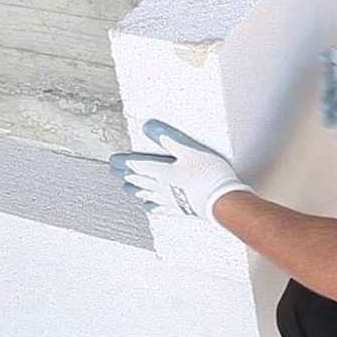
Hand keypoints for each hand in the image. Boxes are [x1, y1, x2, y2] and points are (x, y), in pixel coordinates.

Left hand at [109, 120, 251, 231]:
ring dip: (135, 189)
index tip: (113, 160)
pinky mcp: (181, 209)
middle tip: (115, 171)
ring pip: (147, 194)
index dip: (124, 161)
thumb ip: (168, 138)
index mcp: (163, 172)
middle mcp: (163, 187)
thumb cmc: (209, 175)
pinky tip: (149, 207)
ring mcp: (171, 200)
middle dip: (126, 174)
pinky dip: (151, 206)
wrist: (223, 201)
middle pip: (139, 180)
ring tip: (127, 187)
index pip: (137, 165)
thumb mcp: (189, 150)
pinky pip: (160, 208)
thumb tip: (149, 127)